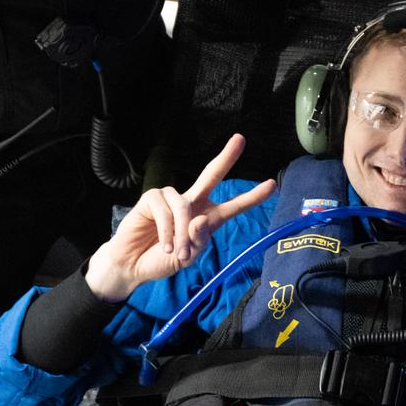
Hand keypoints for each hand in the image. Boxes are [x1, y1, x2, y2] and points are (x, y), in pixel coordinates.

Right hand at [85, 134, 274, 301]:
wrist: (133, 265)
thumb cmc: (162, 260)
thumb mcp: (187, 257)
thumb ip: (197, 242)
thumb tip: (201, 220)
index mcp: (206, 218)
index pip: (232, 205)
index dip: (252, 196)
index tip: (272, 185)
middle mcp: (191, 204)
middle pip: (211, 176)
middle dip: (226, 158)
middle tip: (240, 139)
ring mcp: (170, 199)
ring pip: (184, 208)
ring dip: (182, 233)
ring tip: (176, 252)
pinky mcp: (151, 199)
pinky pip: (165, 211)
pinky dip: (167, 231)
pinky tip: (163, 244)